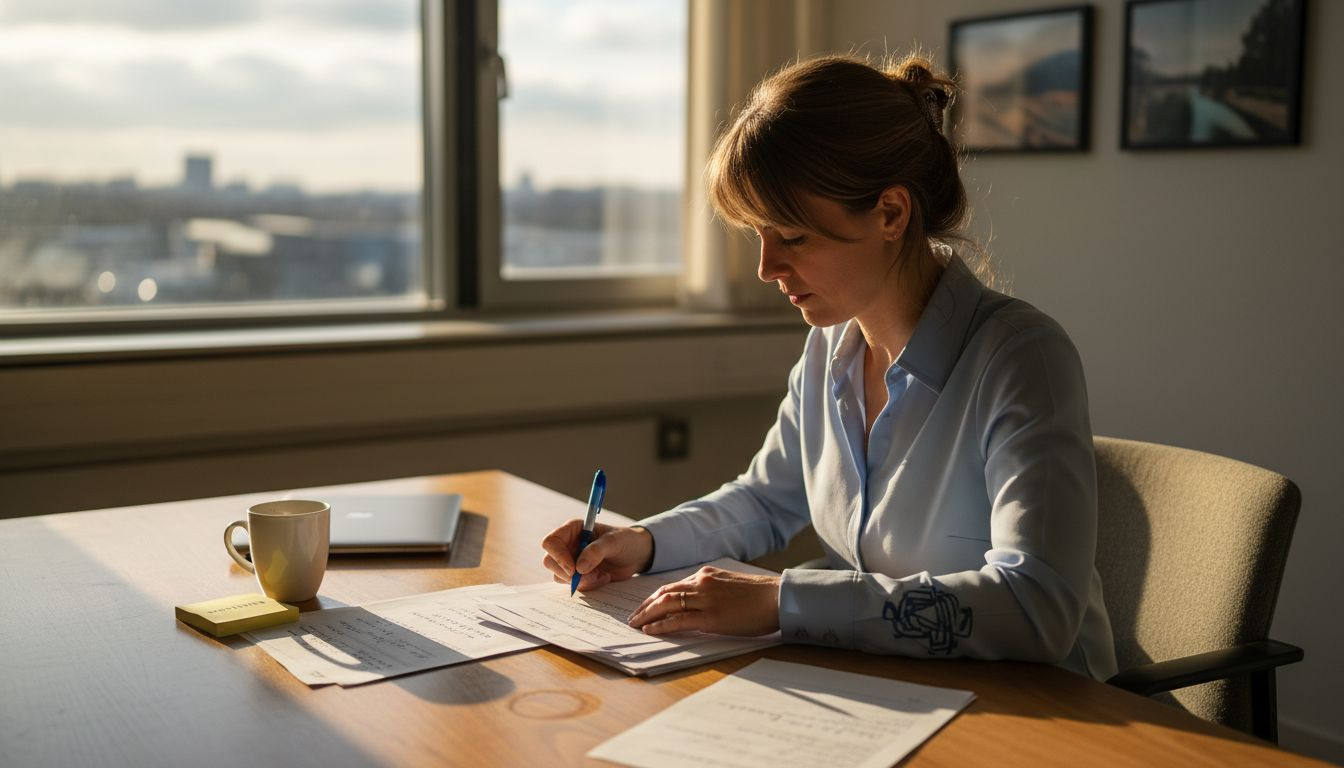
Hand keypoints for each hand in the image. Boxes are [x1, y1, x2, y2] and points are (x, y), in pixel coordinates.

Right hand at [540, 520, 653, 591]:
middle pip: (550, 562)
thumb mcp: (614, 542)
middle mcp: (568, 545)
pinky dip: (589, 585)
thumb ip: (596, 552)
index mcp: (572, 530)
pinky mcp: (578, 575)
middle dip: (568, 573)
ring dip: (581, 581)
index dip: (558, 556)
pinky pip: (573, 585)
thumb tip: (578, 569)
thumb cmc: (625, 541)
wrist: (636, 555)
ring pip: (560, 576)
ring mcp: (571, 561)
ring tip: (602, 575)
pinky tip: (603, 577)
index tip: (573, 569)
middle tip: (591, 576)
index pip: (551, 542)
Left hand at [628, 565, 780, 636]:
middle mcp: (702, 583)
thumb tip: (698, 604)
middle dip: (645, 606)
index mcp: (707, 575)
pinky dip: (661, 625)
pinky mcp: (711, 617)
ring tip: (636, 624)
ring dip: (647, 615)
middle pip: (664, 593)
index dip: (654, 597)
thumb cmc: (760, 596)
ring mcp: (706, 599)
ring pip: (667, 604)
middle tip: (633, 617)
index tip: (644, 606)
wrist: (778, 598)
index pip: (672, 586)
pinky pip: (679, 620)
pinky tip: (651, 630)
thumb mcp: (731, 587)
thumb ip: (712, 591)